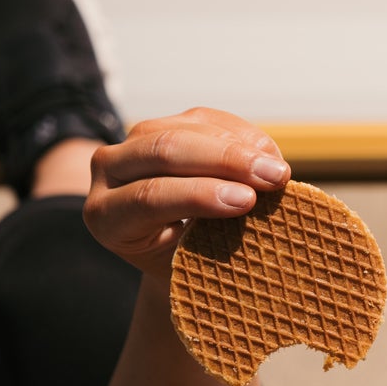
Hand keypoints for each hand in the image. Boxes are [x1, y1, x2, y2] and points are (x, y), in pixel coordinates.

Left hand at [84, 108, 291, 281]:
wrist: (172, 253)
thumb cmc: (184, 268)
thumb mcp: (189, 267)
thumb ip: (209, 243)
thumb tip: (256, 209)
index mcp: (107, 218)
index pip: (148, 197)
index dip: (199, 195)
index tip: (247, 201)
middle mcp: (107, 172)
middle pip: (164, 151)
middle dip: (226, 161)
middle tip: (273, 177)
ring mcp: (133, 142)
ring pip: (186, 128)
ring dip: (241, 147)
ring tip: (279, 170)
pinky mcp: (165, 123)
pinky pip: (205, 118)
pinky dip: (244, 136)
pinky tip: (268, 156)